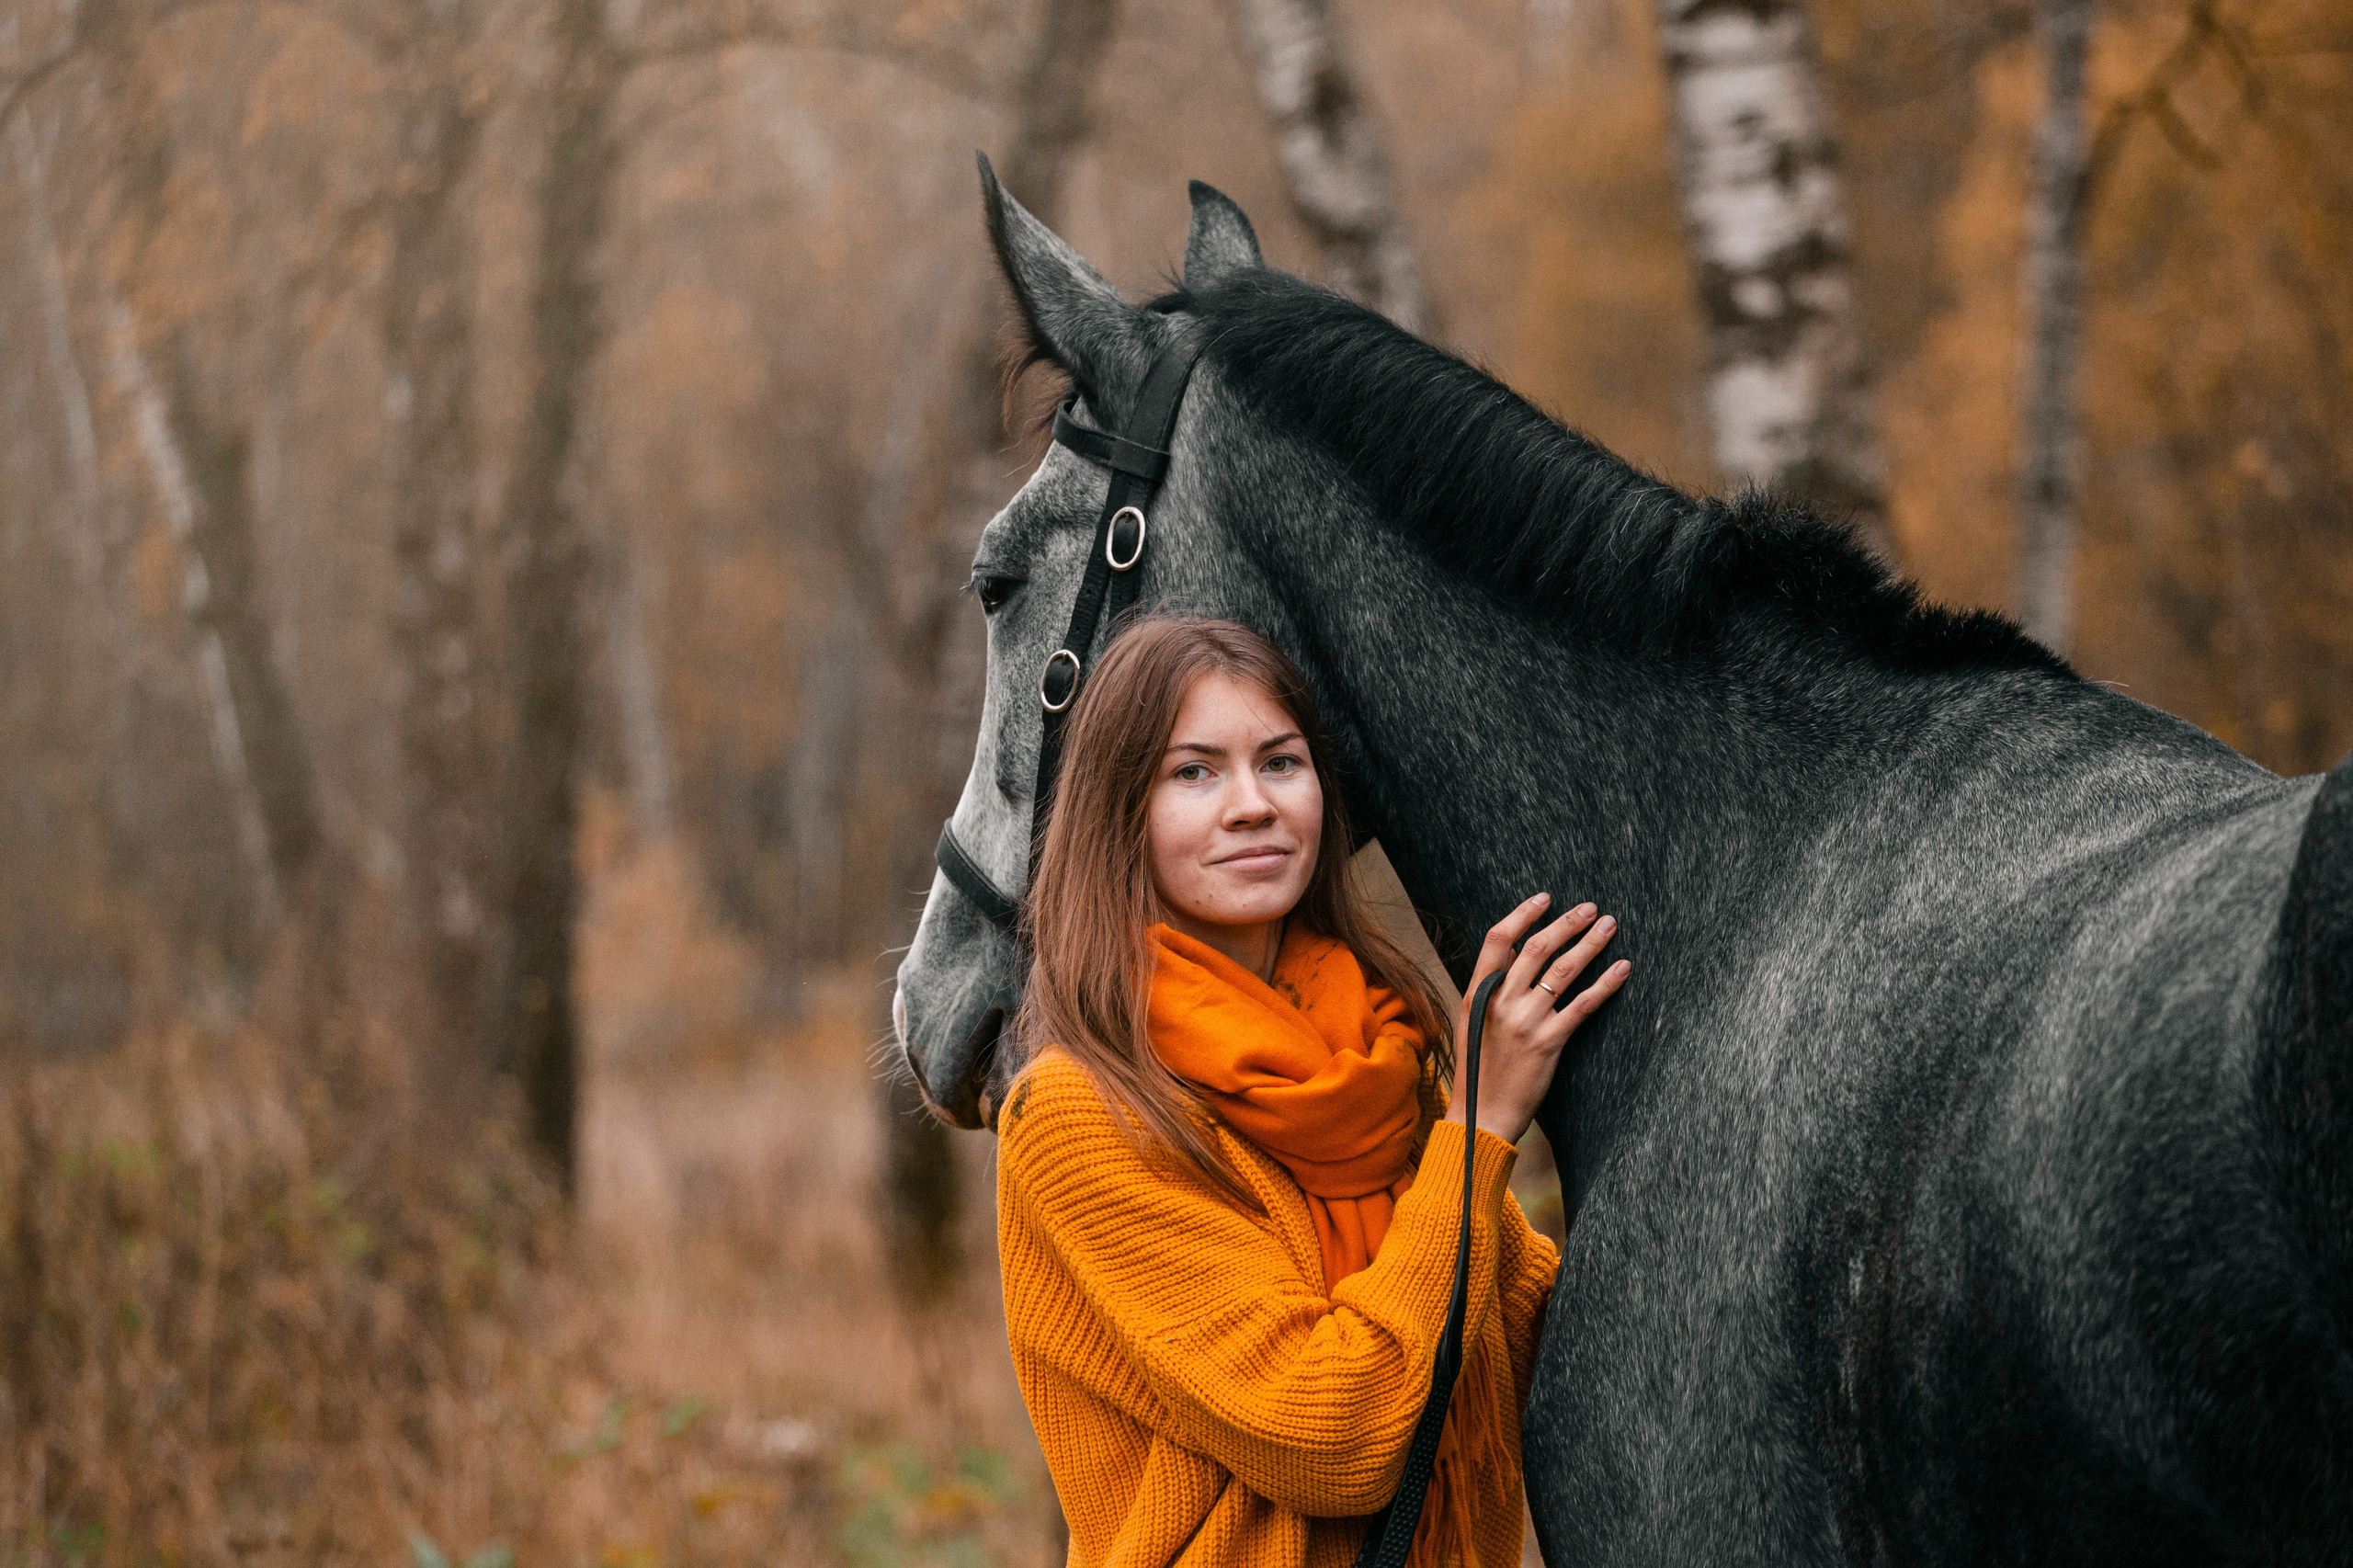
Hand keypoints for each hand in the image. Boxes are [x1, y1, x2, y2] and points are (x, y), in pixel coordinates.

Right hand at [1441, 892, 1628, 1145]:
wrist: (1482, 1114)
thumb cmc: (1480, 1068)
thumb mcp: (1473, 1021)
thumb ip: (1492, 989)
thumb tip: (1518, 954)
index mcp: (1477, 993)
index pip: (1498, 940)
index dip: (1522, 914)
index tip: (1545, 899)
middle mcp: (1500, 1002)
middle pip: (1537, 948)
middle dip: (1567, 923)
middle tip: (1590, 908)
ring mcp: (1525, 1021)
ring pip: (1562, 970)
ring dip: (1590, 944)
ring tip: (1609, 926)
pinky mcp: (1548, 1042)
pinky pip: (1582, 1005)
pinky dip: (1605, 983)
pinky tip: (1622, 968)